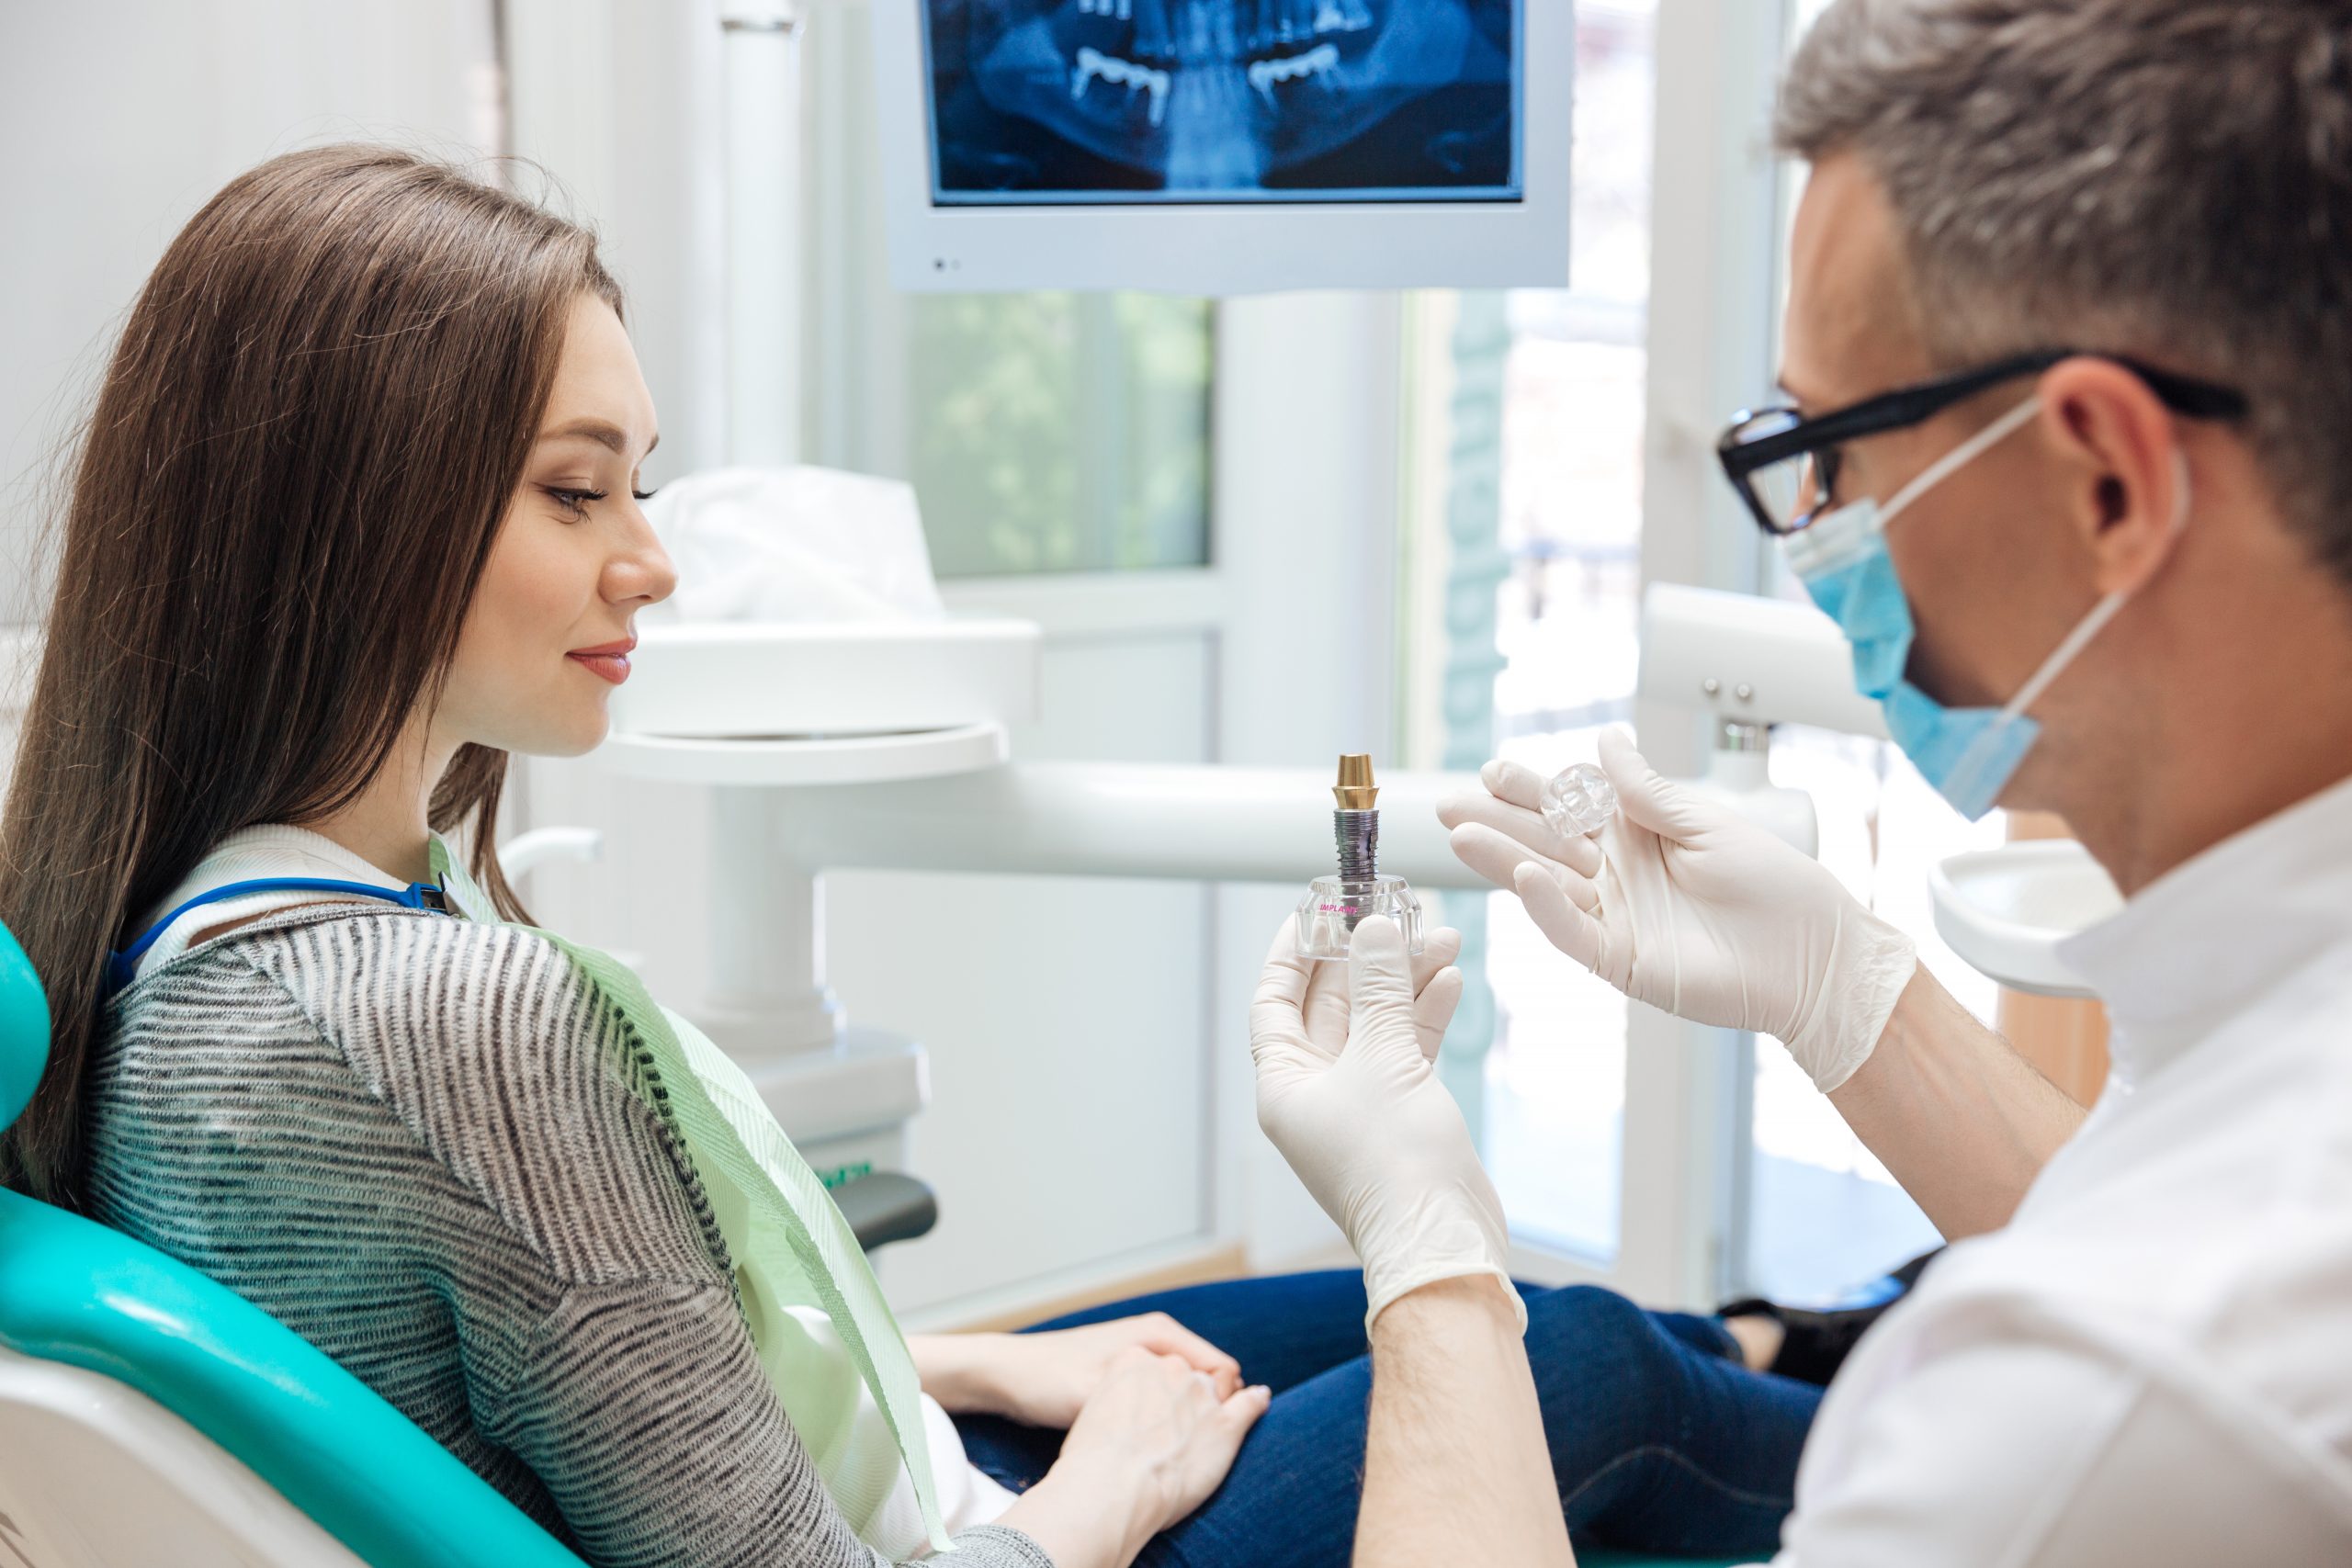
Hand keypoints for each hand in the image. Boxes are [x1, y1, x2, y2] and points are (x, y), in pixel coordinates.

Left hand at [920, 1315, 1242, 1428]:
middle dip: (1204, 1410)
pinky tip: (1148, 1441)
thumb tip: (1190, 1417)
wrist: (1005, 1376)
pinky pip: (1163, 1397)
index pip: (1222, 1368)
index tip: (1205, 1435)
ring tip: (1168, 1447)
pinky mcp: (1127, 1374)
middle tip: (1188, 1446)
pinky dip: (1164, 1416)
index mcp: (1159, 1333)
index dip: (1221, 1404)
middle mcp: (1156, 1339)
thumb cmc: (1048, 1379)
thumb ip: (1149, 1400)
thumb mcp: (1099, 1392)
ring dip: (1183, 1415)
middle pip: (1206, 1380)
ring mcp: (1141, 1356)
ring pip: (1184, 1390)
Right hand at [1049, 1348, 1270, 1554]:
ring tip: (1203, 1435)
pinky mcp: (1223, 1422)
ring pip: (1216, 1390)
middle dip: (1189, 1396)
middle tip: (1179, 1429)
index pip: (1162, 1363)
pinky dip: (1255, 1402)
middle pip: (1190, 1374)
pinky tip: (1258, 1400)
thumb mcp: (1090, 1408)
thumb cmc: (1089, 1457)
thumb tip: (1128, 1408)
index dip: (1164, 1387)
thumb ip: (1115, 1395)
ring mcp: (1198, 1391)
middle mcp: (1170, 1366)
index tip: (1159, 1409)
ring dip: (1215, 1406)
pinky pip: (1248, 1403)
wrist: (1107, 1485)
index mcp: (1133, 1356)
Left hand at [1249, 916, 1520, 1330]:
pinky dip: (1425, 1016)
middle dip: (1364, 958)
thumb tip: (1373, 930)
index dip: (1294, 952)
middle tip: (1393, 912)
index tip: (1316, 909)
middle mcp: (1314, 1093)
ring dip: (1404, 981)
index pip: (1275, 1001)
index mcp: (1284, 1084)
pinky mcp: (1402, 1115)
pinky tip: (1449, 980)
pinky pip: (1406, 1051)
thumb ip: (1379, 988)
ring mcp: (1360, 1105)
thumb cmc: (1395, 1161)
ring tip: (1439, 937)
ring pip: (1376, 1025)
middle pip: (1331, 1007)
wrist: (1443, 1239)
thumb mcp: (1383, 1057)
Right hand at [1438, 728, 1916, 1091]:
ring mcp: (1616, 919)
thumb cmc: (1775, 886)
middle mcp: (1618, 877)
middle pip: (1543, 843)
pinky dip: (1548, 906)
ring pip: (1546, 885)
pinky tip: (1528, 878)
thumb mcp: (1706, 823)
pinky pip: (1575, 931)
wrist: (1812, 954)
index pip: (1570, 806)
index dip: (1530, 789)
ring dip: (1504, 861)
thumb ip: (1646, 791)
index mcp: (1638, 836)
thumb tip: (1604, 741)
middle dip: (1495, 822)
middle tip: (1446, 803)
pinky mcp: (1623, 960)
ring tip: (1461, 834)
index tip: (1492, 769)